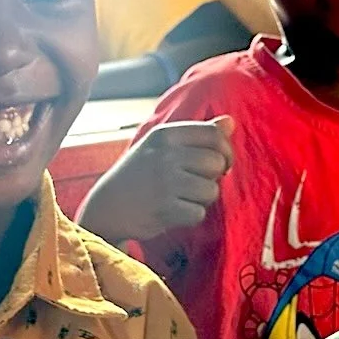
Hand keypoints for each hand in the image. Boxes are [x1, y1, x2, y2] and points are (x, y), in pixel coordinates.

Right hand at [79, 117, 234, 243]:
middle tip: (195, 183)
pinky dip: (190, 216)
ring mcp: (165, 181)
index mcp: (166, 135)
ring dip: (202, 199)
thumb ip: (198, 134)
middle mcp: (165, 154)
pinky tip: (173, 211)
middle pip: (217, 163)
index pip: (214, 135)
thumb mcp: (163, 147)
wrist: (107, 207)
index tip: (220, 163)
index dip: (226, 151)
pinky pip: (199, 213)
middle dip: (213, 177)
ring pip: (211, 190)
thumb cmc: (140, 174)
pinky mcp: (165, 208)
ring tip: (182, 198)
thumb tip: (231, 122)